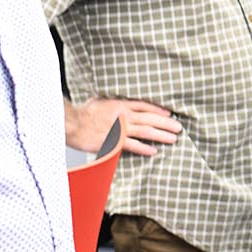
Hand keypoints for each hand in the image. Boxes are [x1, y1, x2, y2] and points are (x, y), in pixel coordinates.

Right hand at [66, 98, 181, 155]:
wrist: (72, 123)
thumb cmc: (83, 113)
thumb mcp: (100, 100)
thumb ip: (112, 101)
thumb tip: (118, 100)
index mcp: (120, 104)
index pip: (145, 105)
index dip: (159, 109)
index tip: (170, 113)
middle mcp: (124, 115)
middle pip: (150, 118)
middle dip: (167, 123)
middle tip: (179, 127)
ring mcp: (120, 128)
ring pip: (146, 131)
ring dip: (161, 135)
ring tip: (173, 138)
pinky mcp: (114, 141)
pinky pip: (133, 145)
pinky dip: (144, 148)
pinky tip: (154, 151)